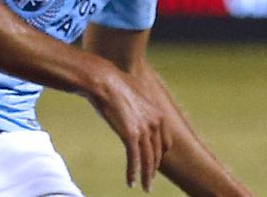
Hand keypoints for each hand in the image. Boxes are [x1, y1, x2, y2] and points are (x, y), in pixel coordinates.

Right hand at [88, 67, 171, 191]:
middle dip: (154, 168)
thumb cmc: (112, 83)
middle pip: (157, 154)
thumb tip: (131, 102)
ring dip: (147, 176)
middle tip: (150, 180)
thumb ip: (138, 103)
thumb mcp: (133, 93)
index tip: (153, 162)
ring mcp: (143, 130)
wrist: (101, 79)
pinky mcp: (130, 135)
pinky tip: (131, 182)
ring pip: (148, 160)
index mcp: (158, 114)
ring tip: (145, 188)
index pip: (165, 142)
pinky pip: (134, 160)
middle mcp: (155, 124)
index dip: (159, 155)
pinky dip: (133, 173)